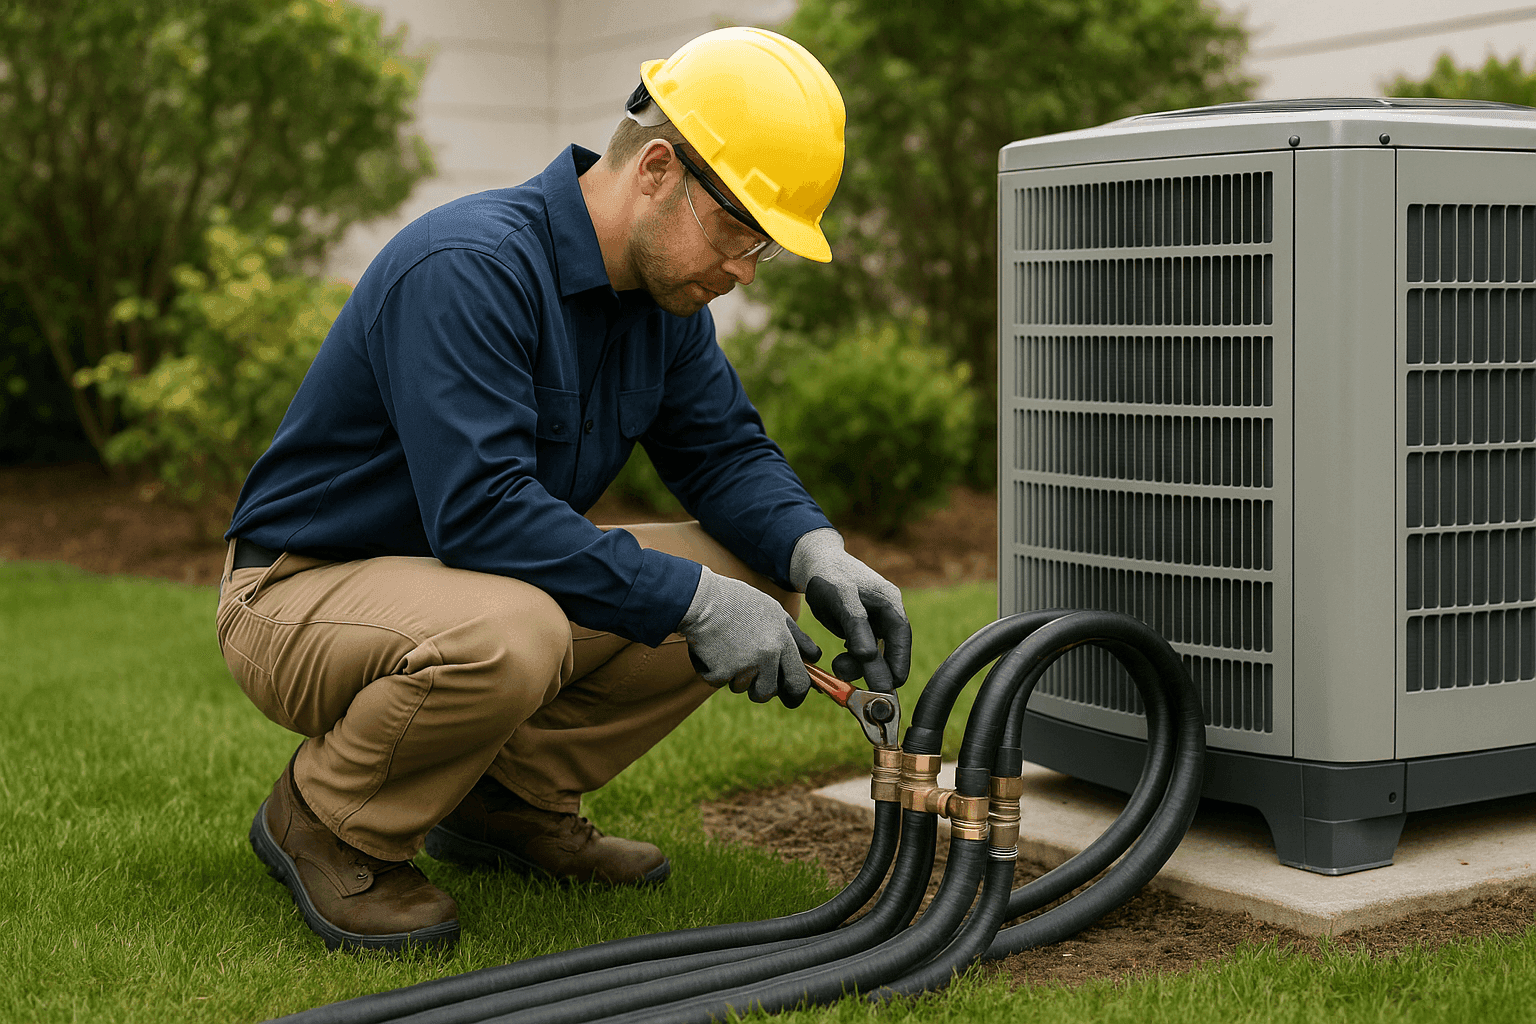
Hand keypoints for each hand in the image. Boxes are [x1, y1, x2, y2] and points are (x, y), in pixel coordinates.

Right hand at [677, 566, 821, 707]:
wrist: (701, 599)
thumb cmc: (739, 603)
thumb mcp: (774, 612)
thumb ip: (796, 637)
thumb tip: (815, 658)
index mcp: (782, 641)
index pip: (799, 681)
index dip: (796, 694)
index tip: (790, 697)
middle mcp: (766, 655)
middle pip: (768, 692)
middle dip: (760, 690)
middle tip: (750, 674)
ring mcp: (743, 666)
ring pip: (741, 688)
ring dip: (734, 676)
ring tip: (727, 649)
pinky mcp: (719, 673)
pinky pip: (719, 683)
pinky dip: (713, 671)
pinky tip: (712, 649)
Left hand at [789, 529, 910, 691]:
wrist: (812, 563)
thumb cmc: (829, 576)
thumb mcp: (842, 599)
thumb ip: (857, 627)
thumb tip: (870, 657)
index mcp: (889, 600)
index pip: (901, 635)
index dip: (900, 661)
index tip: (895, 683)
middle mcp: (885, 611)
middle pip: (889, 646)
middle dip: (877, 667)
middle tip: (865, 686)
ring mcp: (873, 618)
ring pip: (873, 650)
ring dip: (860, 664)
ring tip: (839, 667)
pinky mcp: (859, 626)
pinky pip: (861, 647)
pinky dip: (852, 657)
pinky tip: (841, 661)